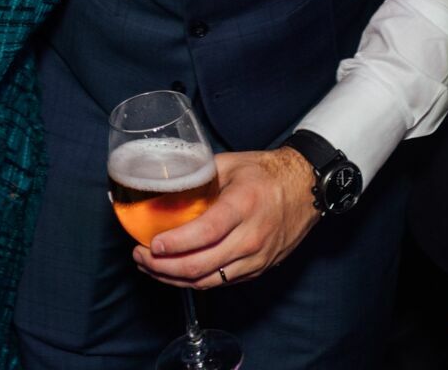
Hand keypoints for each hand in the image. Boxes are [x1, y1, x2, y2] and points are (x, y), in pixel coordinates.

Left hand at [135, 147, 319, 288]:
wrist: (306, 189)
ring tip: (150, 267)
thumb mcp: (230, 164)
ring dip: (174, 279)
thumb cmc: (266, 173)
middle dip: (163, 267)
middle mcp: (252, 236)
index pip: (205, 232)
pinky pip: (221, 282)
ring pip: (208, 281)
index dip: (175, 243)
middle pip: (201, 265)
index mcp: (243, 205)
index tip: (151, 244)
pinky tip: (176, 272)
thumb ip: (197, 175)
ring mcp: (256, 258)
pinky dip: (194, 280)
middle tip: (140, 256)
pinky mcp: (258, 270)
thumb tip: (158, 181)